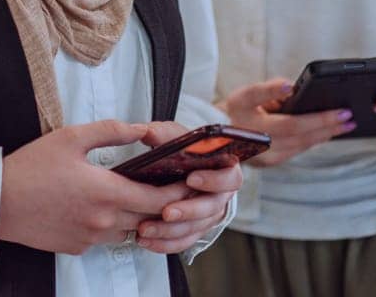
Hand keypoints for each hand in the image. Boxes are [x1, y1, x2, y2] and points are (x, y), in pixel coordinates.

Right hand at [0, 120, 191, 255]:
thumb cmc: (31, 167)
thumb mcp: (71, 137)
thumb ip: (111, 131)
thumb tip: (140, 128)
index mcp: (107, 192)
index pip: (158, 200)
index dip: (177, 193)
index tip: (188, 183)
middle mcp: (104, 220)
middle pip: (148, 218)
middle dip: (162, 204)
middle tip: (168, 187)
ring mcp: (90, 238)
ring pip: (128, 230)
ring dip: (135, 215)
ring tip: (133, 195)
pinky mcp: (76, 247)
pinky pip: (104, 238)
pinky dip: (110, 224)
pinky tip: (98, 207)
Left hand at [128, 122, 243, 254]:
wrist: (179, 167)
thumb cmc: (183, 150)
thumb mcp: (176, 135)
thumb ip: (165, 134)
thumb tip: (147, 132)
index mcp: (225, 170)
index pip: (229, 177)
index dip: (213, 179)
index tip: (191, 178)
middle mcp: (221, 196)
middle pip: (211, 208)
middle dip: (188, 211)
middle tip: (166, 212)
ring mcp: (209, 215)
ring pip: (195, 228)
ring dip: (170, 231)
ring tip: (146, 228)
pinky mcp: (195, 230)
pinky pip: (183, 242)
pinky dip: (164, 243)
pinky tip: (146, 240)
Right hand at [222, 79, 355, 165]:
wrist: (217, 136)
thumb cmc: (233, 110)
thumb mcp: (244, 94)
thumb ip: (267, 90)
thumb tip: (290, 87)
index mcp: (252, 124)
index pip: (292, 123)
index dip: (317, 118)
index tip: (340, 110)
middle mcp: (261, 144)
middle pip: (301, 135)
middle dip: (328, 125)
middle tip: (349, 116)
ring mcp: (268, 157)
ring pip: (302, 145)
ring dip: (326, 134)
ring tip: (346, 123)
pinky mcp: (273, 162)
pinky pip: (299, 150)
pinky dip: (314, 140)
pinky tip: (327, 132)